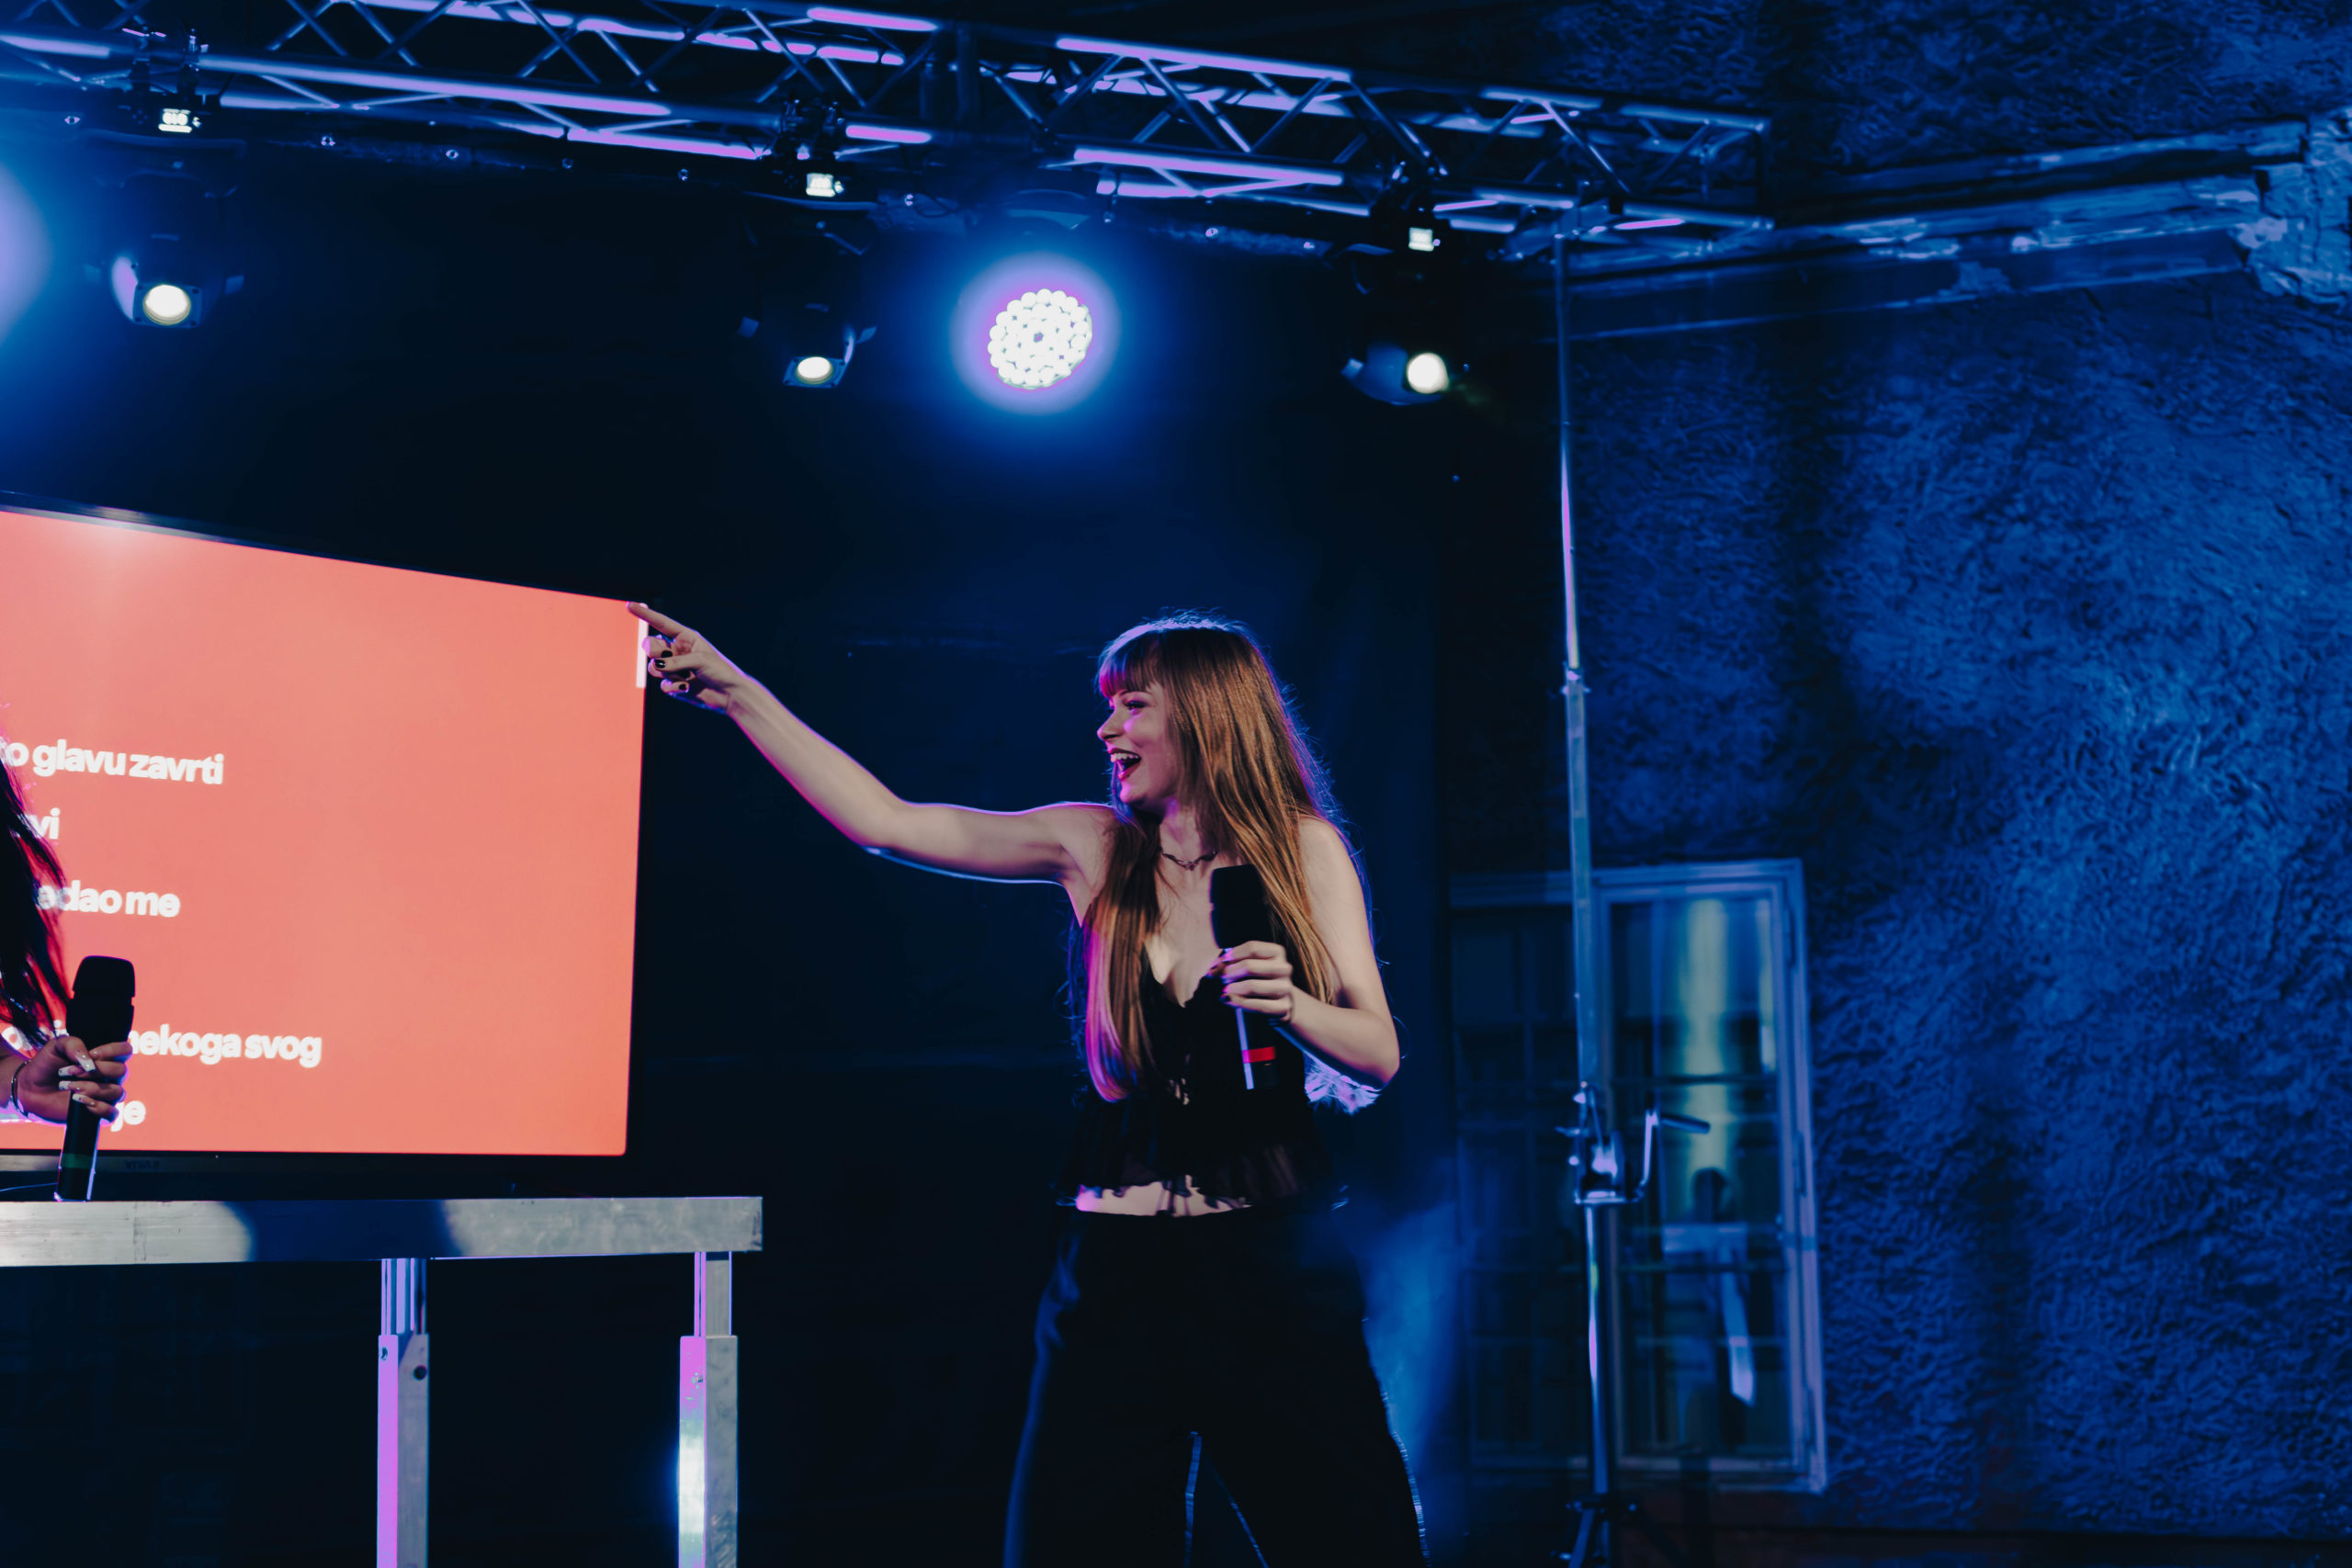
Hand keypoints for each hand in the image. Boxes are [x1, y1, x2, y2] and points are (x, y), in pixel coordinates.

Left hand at [13, 1035, 130, 1124]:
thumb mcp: (56, 1046)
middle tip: (71, 1072)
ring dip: (91, 1088)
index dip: (111, 1052)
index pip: (125, 1051)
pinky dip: (99, 1108)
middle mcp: (109, 1076)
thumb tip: (89, 1062)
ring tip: (69, 1087)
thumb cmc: (46, 1065)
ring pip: (117, 1092)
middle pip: (121, 1071)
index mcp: (104, 1058)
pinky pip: (112, 1113)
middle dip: (95, 1072)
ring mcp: (104, 1095)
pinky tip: (80, 1101)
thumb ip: (74, 1044)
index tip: (90, 1054)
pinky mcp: (97, 1113)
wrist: (29, 1088)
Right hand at [628, 604, 751, 713]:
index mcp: (686, 637)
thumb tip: (654, 667)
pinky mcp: (674, 684)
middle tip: (665, 657)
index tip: (630, 605)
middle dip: (654, 651)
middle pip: (650, 645)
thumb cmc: (720, 671)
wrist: (730, 694)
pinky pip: (663, 684)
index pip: (662, 623)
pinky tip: (687, 687)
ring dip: (666, 672)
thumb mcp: (700, 660)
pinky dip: (673, 686)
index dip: (645, 614)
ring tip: (685, 675)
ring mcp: (674, 668)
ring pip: (652, 667)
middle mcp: (677, 651)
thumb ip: (675, 661)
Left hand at [1216, 941, 1296, 1025]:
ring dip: (1232, 988)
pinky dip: (1238, 1002)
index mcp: (1277, 952)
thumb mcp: (1247, 967)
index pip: (1252, 948)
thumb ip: (1230, 963)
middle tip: (1219, 978)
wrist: (1279, 1004)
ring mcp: (1285, 988)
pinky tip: (1228, 1000)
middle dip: (1229, 972)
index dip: (1232, 954)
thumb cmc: (1258, 980)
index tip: (1220, 962)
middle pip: (1249, 966)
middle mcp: (1284, 968)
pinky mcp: (1283, 1007)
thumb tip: (1213, 968)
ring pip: (1251, 986)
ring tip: (1224, 990)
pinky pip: (1256, 1005)